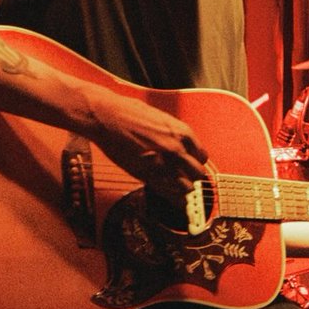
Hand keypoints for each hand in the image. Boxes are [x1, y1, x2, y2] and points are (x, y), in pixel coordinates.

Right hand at [89, 90, 207, 202]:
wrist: (106, 116)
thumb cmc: (129, 113)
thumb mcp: (160, 119)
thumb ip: (174, 134)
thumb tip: (181, 144)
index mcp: (183, 132)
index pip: (202, 156)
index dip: (194, 162)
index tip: (189, 165)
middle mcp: (177, 148)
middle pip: (198, 173)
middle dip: (190, 176)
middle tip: (182, 177)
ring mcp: (163, 163)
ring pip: (187, 187)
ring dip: (181, 188)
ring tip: (173, 186)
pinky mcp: (147, 174)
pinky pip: (168, 192)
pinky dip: (171, 196)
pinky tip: (168, 194)